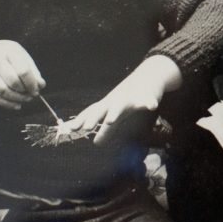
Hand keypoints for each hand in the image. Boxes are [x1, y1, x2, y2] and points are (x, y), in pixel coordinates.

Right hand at [0, 40, 44, 109]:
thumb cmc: (8, 56)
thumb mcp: (21, 57)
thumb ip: (32, 71)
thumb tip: (41, 85)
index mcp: (9, 51)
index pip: (23, 71)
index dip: (31, 84)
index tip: (36, 90)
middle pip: (13, 81)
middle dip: (24, 92)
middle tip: (31, 95)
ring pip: (3, 91)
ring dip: (17, 99)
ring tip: (25, 99)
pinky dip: (7, 104)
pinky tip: (17, 105)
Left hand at [62, 55, 181, 145]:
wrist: (147, 77)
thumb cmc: (129, 100)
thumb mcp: (117, 115)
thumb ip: (106, 130)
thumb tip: (96, 144)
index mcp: (108, 106)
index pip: (92, 113)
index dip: (81, 120)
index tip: (70, 129)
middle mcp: (115, 101)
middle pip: (101, 109)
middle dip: (93, 118)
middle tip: (85, 128)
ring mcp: (130, 99)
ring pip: (121, 106)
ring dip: (115, 112)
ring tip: (109, 120)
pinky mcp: (146, 96)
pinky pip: (148, 100)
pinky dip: (149, 102)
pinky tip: (152, 106)